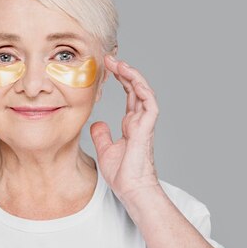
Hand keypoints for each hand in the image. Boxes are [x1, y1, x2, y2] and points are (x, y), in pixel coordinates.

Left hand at [90, 56, 160, 201]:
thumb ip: (102, 135)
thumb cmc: (123, 174)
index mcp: (132, 124)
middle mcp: (140, 120)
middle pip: (136, 88)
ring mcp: (145, 123)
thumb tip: (97, 124)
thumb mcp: (105, 149)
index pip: (130, 95)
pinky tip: (132, 78)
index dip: (121, 79)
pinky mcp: (147, 128)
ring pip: (144, 91)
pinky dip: (142, 89)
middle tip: (111, 58)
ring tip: (119, 63)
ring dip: (133, 75)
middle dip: (125, 71)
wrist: (131, 189)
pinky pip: (149, 103)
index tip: (109, 67)